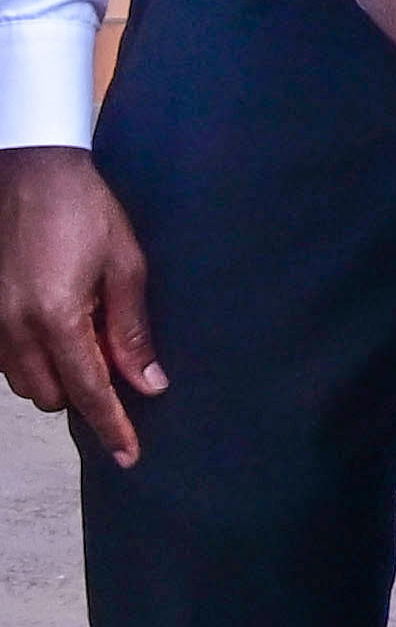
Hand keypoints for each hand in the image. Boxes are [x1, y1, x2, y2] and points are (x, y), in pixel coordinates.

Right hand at [0, 149, 156, 468]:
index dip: (111, 426)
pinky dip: (31, 359)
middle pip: (51, 395)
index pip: (88, 391)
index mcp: (53, 317)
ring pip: (23, 382)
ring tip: (87, 340)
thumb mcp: (125, 266)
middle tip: (115, 360)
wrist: (27, 170)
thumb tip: (149, 385)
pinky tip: (57, 330)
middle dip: (84, 392)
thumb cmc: (85, 211)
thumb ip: (132, 331)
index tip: (129, 456)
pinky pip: (5, 361)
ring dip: (57, 376)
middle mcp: (11, 327)